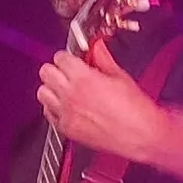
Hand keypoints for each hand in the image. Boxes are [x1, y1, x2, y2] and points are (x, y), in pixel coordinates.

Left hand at [35, 36, 168, 161]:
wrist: (141, 135)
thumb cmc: (135, 110)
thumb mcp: (120, 76)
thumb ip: (103, 58)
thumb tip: (97, 47)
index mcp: (84, 79)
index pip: (60, 57)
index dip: (67, 56)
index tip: (73, 59)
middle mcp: (71, 95)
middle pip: (46, 72)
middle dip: (56, 68)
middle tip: (67, 71)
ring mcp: (67, 113)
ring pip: (42, 92)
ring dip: (51, 87)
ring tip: (64, 87)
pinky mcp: (66, 129)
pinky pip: (48, 113)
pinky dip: (53, 107)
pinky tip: (65, 105)